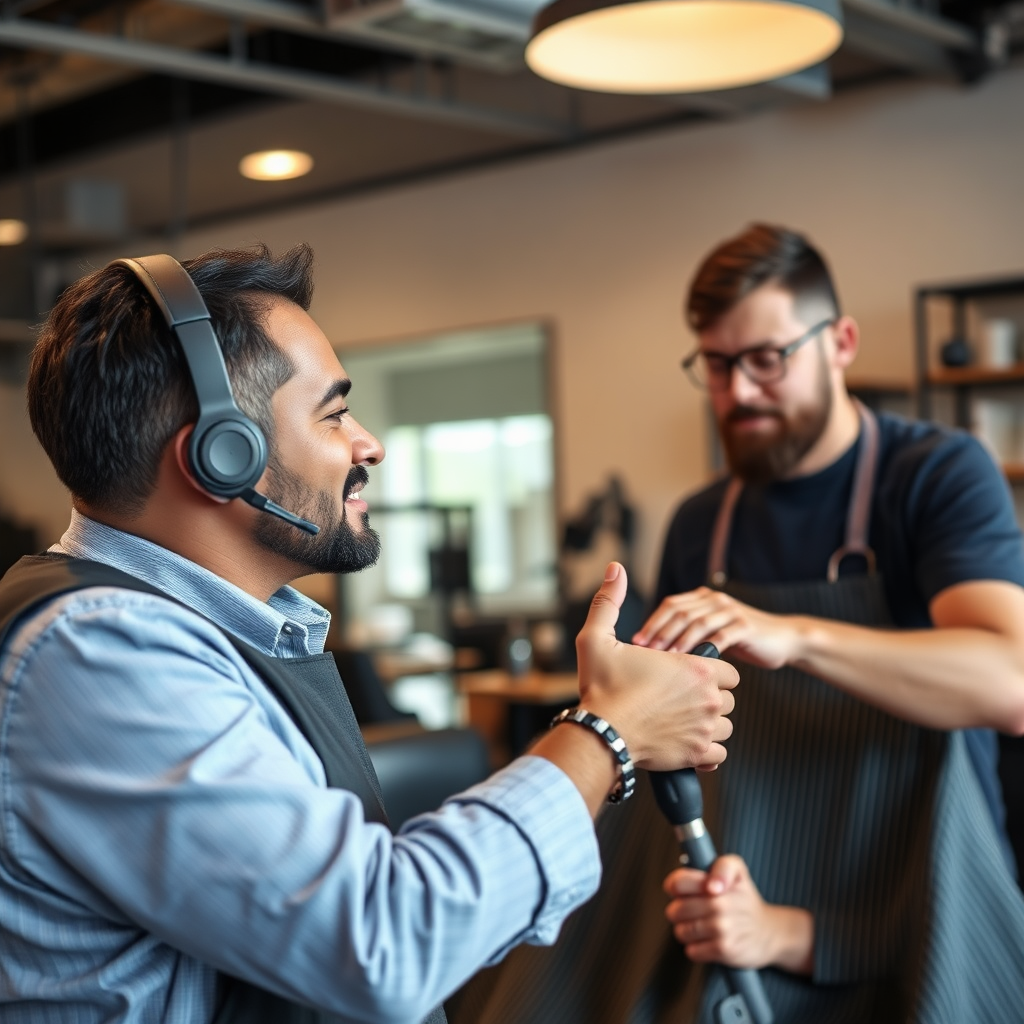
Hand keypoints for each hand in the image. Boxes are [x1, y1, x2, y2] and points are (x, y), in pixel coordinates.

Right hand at [574, 564, 737, 771]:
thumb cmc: (600, 687)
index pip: (727, 670)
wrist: (600, 733)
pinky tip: (689, 745)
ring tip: (684, 722)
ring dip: (710, 725)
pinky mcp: (698, 755)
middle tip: (681, 700)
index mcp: (695, 668)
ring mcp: (705, 728)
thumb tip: (615, 570)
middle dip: (710, 698)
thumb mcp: (598, 637)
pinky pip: (719, 755)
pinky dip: (707, 752)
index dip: (710, 673)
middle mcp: (708, 697)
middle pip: (729, 698)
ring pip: (726, 726)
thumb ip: (610, 602)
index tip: (688, 678)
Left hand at [633, 587, 799, 668]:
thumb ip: (687, 633)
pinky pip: (718, 637)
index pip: (670, 605)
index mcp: (703, 598)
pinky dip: (702, 650)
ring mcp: (731, 611)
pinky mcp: (745, 627)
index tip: (635, 643)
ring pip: (696, 623)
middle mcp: (715, 600)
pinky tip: (691, 665)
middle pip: (680, 612)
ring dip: (676, 641)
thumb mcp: (711, 632)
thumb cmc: (740, 641)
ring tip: (662, 659)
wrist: (782, 641)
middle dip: (659, 631)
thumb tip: (651, 648)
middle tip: (643, 651)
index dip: (651, 622)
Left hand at [664, 855, 812, 973]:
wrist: (770, 933)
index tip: (683, 892)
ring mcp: (723, 928)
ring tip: (700, 926)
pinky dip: (696, 949)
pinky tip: (708, 941)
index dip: (675, 887)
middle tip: (693, 911)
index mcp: (720, 880)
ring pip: (681, 931)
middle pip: (676, 910)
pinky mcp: (724, 950)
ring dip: (686, 931)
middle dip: (679, 912)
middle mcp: (721, 904)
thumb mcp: (737, 870)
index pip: (679, 882)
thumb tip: (708, 883)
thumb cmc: (745, 901)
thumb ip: (718, 866)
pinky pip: (692, 951)